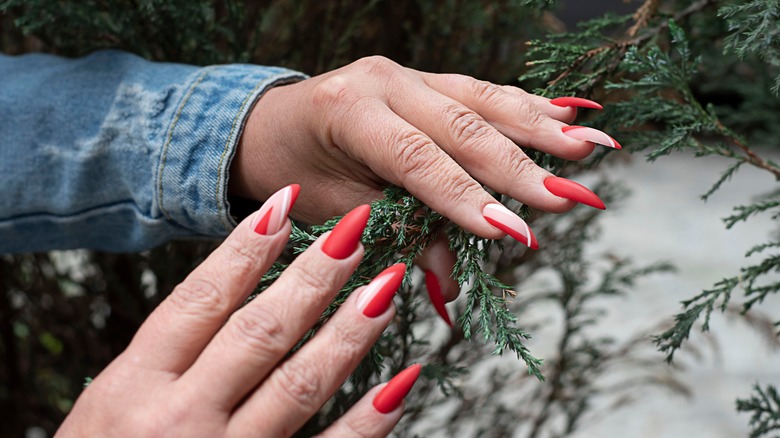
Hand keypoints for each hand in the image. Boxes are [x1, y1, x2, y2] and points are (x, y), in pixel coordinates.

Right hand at [58, 187, 418, 436]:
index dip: (246, 247)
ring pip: (299, 383)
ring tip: (386, 287)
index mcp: (133, 385)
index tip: (284, 205)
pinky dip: (368, 421)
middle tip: (355, 232)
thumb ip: (166, 356)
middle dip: (314, 277)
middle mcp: (179, 418)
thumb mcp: (109, 404)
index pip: (202, 298)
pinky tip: (400, 383)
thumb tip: (232, 286)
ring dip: (349, 331)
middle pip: (260, 331)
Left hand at [231, 56, 614, 231]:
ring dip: (538, 127)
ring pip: (481, 100)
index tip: (516, 232)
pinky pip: (479, 92)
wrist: (266, 125)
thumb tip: (453, 282)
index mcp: (350, 112)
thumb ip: (399, 232)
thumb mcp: (337, 210)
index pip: (419, 159)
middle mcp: (383, 81)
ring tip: (588, 147)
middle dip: (519, 166)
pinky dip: (523, 107)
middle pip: (462, 126)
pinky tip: (564, 114)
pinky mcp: (424, 79)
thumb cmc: (295, 172)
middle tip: (569, 195)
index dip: (468, 198)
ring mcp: (407, 74)